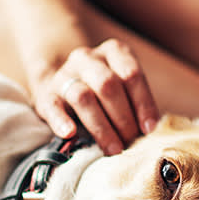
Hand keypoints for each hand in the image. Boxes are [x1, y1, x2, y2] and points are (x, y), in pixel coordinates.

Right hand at [32, 39, 159, 154]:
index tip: (149, 129)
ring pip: (83, 96)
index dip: (143, 103)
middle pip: (108, 85)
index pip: (131, 74)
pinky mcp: (46, 94)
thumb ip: (137, 102)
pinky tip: (70, 134)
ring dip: (101, 126)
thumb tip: (151, 130)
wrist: (64, 85)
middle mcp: (88, 58)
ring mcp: (65, 74)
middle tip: (131, 142)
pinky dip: (61, 121)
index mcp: (113, 51)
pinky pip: (53, 107)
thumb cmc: (104, 92)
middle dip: (123, 117)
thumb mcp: (124, 87)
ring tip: (113, 148)